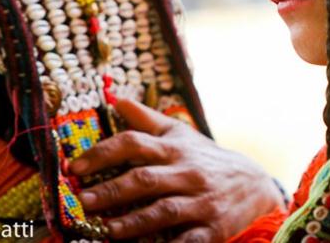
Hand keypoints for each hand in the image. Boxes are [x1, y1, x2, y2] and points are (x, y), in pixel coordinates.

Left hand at [70, 99, 285, 241]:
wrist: (254, 184)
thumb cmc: (206, 159)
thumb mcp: (181, 135)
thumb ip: (148, 120)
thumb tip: (116, 100)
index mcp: (175, 149)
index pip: (135, 143)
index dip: (103, 153)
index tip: (76, 166)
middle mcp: (187, 173)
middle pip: (145, 179)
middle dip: (111, 191)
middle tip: (81, 201)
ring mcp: (201, 202)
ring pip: (163, 211)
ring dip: (132, 222)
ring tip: (104, 229)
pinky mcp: (212, 229)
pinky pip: (187, 240)